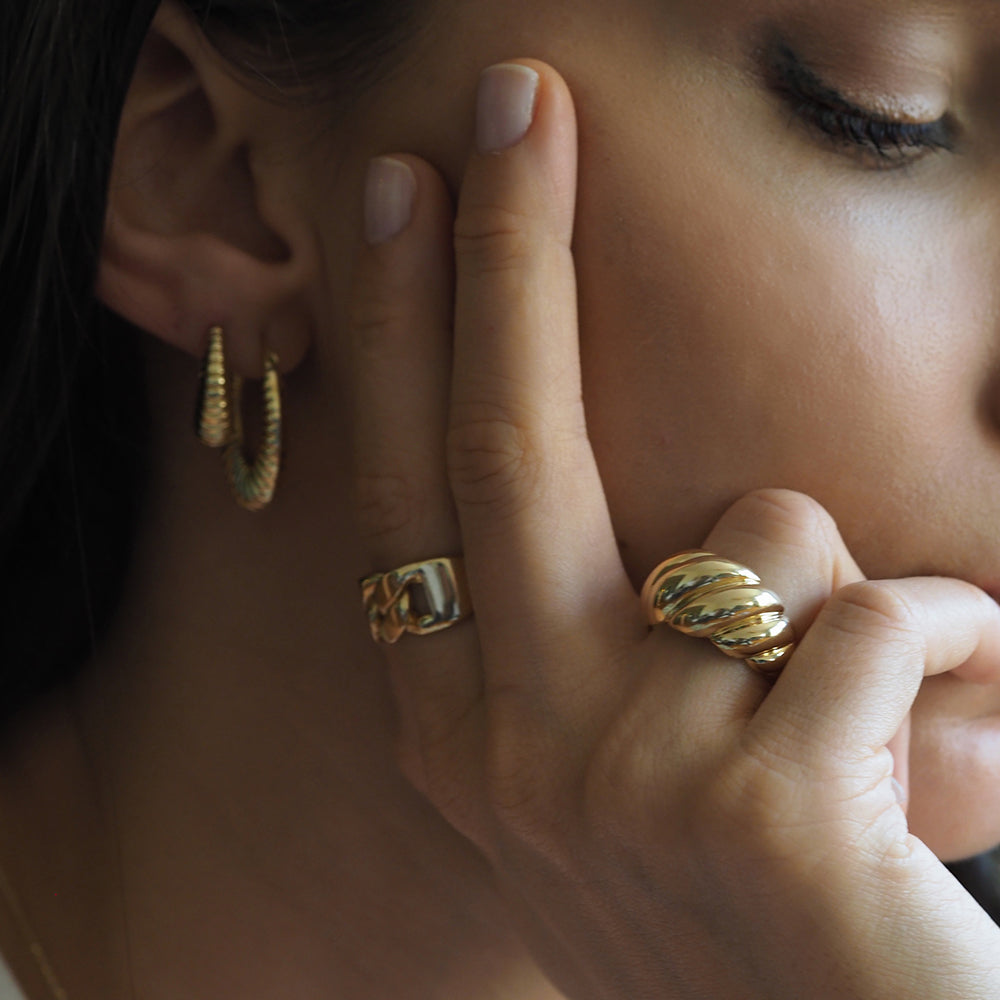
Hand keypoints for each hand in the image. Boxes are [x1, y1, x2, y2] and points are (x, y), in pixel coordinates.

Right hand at [349, 59, 999, 998]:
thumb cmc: (709, 906)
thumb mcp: (593, 775)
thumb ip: (561, 643)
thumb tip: (633, 496)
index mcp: (460, 734)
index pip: (411, 486)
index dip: (397, 327)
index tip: (395, 196)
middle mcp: (514, 747)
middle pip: (501, 440)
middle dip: (501, 249)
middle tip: (507, 97)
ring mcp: (630, 776)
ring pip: (751, 535)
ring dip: (825, 572)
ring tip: (853, 689)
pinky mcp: (774, 808)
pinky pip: (885, 610)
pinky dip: (950, 628)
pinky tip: (951, 722)